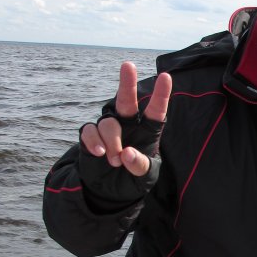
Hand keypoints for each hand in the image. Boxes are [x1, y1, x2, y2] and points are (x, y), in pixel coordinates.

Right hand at [80, 62, 171, 176]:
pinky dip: (95, 142)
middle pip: (127, 100)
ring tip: (114, 161)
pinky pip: (90, 131)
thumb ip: (141, 166)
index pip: (156, 111)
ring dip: (112, 142)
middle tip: (128, 65)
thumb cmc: (132, 179)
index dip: (161, 95)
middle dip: (127, 83)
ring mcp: (108, 128)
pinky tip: (99, 153)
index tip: (166, 77)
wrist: (108, 191)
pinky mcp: (91, 135)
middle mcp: (128, 124)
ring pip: (108, 123)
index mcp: (147, 131)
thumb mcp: (144, 177)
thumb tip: (127, 153)